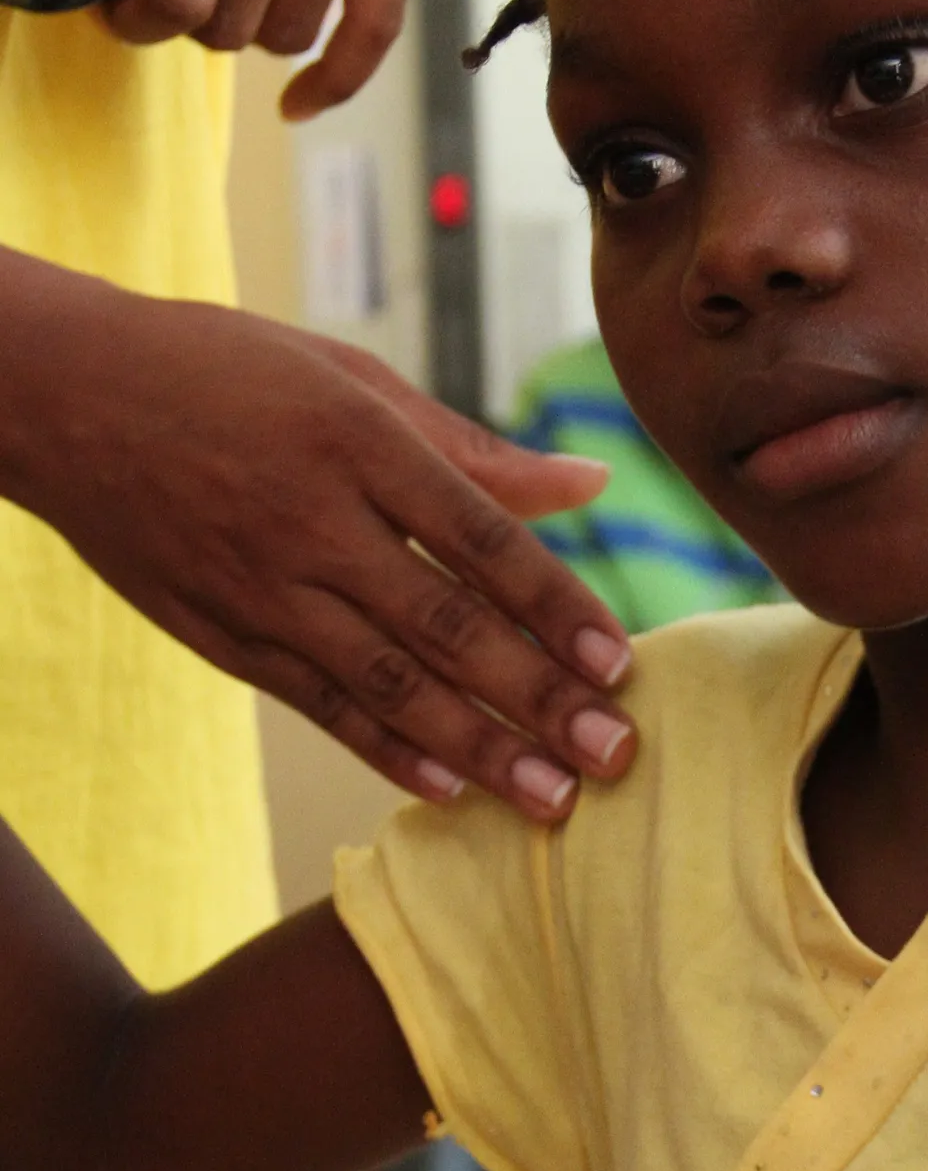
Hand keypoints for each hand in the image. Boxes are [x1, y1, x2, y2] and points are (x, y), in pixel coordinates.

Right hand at [8, 270, 636, 819]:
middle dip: (538, 699)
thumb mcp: (352, 379)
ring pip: (388, 683)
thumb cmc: (228, 371)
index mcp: (359, 441)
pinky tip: (449, 792)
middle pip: (447, 626)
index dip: (555, 608)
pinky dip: (386, 751)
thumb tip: (592, 486)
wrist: (62, 395)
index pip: (482, 540)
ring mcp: (262, 586)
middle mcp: (313, 521)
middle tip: (614, 756)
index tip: (621, 666)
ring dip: (479, 749)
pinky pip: (318, 704)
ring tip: (553, 799)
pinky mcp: (222, 633)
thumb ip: (475, 450)